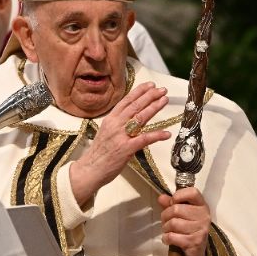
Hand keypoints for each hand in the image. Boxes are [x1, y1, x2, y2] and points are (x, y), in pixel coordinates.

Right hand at [69, 82, 170, 204]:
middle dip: (150, 96)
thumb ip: (119, 123)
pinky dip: (156, 135)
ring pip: (140, 118)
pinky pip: (144, 139)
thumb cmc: (99, 152)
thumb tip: (133, 116)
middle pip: (135, 106)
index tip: (150, 85)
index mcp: (110, 119)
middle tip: (162, 90)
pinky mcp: (126, 149)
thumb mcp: (107, 132)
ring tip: (164, 100)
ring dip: (154, 108)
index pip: (126, 101)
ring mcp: (121, 136)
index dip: (139, 92)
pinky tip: (166, 133)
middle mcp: (115, 125)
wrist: (90, 169)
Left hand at [158, 188, 210, 255]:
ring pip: (173, 223)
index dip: (178, 195)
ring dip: (166, 229)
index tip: (173, 202)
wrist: (196, 255)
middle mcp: (204, 216)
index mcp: (202, 206)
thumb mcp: (181, 215)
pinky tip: (169, 240)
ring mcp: (201, 230)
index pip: (192, 192)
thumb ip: (171, 204)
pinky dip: (167, 238)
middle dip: (165, 216)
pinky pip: (173, 236)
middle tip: (167, 222)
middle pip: (176, 209)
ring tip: (169, 231)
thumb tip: (161, 197)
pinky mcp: (195, 242)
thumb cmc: (187, 231)